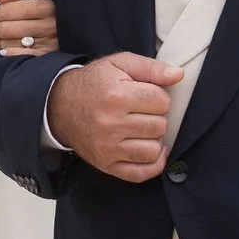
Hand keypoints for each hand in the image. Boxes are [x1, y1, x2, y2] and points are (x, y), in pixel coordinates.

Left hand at [0, 0, 59, 57]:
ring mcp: (49, 42)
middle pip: (9, 28)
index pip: (11, 10)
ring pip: (13, 42)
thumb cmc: (49, 17)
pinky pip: (23, 55)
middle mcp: (48, 25)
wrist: (72, 35)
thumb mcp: (35, 4)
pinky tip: (3, 52)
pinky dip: (10, 53)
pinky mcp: (47, 56)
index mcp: (46, 7)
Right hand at [44, 52, 181, 182]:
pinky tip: (151, 151)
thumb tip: (179, 75)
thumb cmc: (94, 83)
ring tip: (141, 129)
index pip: (162, 102)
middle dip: (156, 117)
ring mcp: (107, 147)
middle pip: (160, 126)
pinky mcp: (106, 164)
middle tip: (141, 112)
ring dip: (153, 139)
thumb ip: (151, 67)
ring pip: (154, 150)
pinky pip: (141, 174)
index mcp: (116, 96)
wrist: (59, 105)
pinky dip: (153, 165)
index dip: (158, 97)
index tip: (146, 95)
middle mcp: (111, 124)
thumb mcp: (119, 64)